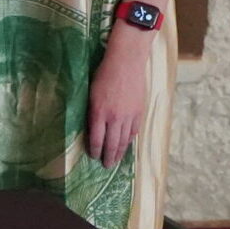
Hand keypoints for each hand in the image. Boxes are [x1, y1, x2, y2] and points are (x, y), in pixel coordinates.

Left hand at [87, 32, 150, 168]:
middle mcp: (115, 118)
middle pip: (112, 144)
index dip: (95, 150)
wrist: (126, 62)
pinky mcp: (139, 111)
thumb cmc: (103, 75)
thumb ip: (92, 112)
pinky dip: (130, 140)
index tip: (93, 156)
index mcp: (99, 113)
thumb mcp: (90, 94)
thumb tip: (92, 127)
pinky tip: (127, 144)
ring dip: (120, 152)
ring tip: (117, 160)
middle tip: (107, 166)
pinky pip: (134, 131)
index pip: (96, 139)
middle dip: (109, 157)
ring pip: (124, 140)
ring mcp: (129, 116)